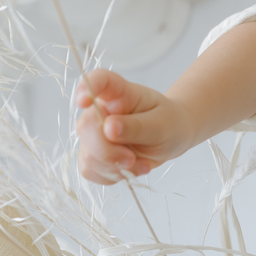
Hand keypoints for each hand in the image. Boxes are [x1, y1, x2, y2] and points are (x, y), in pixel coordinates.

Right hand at [74, 69, 193, 183]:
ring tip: (140, 163)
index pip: (98, 80)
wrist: (171, 136)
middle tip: (131, 159)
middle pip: (86, 126)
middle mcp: (101, 110)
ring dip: (114, 167)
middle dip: (107, 151)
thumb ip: (137, 126)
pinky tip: (131, 169)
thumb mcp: (162, 123)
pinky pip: (91, 170)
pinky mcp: (92, 154)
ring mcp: (93, 133)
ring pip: (88, 154)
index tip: (83, 101)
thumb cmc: (168, 122)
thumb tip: (108, 128)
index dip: (86, 87)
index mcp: (119, 92)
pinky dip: (112, 176)